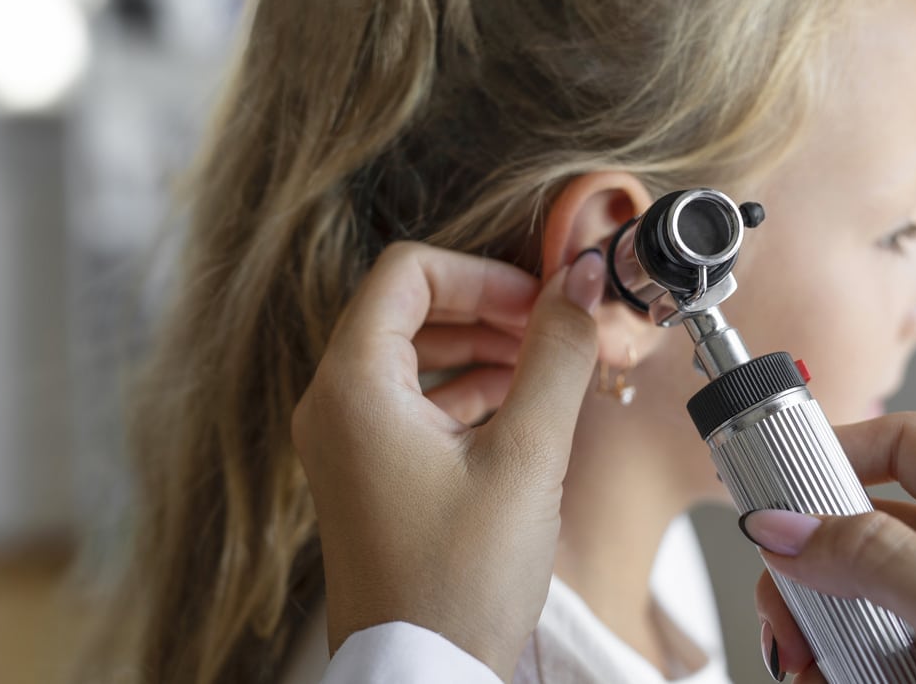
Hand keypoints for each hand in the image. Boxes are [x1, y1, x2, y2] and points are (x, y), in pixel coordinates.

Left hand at [291, 242, 605, 680]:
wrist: (423, 675)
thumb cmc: (460, 582)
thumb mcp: (526, 457)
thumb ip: (556, 356)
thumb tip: (581, 282)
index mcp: (354, 386)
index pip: (409, 273)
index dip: (483, 274)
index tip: (540, 300)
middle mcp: (335, 404)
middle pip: (409, 308)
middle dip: (486, 307)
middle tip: (551, 327)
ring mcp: (345, 439)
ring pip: (412, 353)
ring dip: (480, 346)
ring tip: (544, 364)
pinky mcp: (366, 469)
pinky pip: (411, 399)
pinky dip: (465, 388)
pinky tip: (519, 404)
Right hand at [742, 412, 915, 682]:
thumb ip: (881, 560)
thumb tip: (787, 525)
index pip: (907, 445)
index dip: (840, 448)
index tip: (777, 479)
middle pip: (862, 530)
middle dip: (809, 565)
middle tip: (783, 603)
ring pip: (853, 600)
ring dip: (814, 630)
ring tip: (804, 663)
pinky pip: (865, 658)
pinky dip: (834, 673)